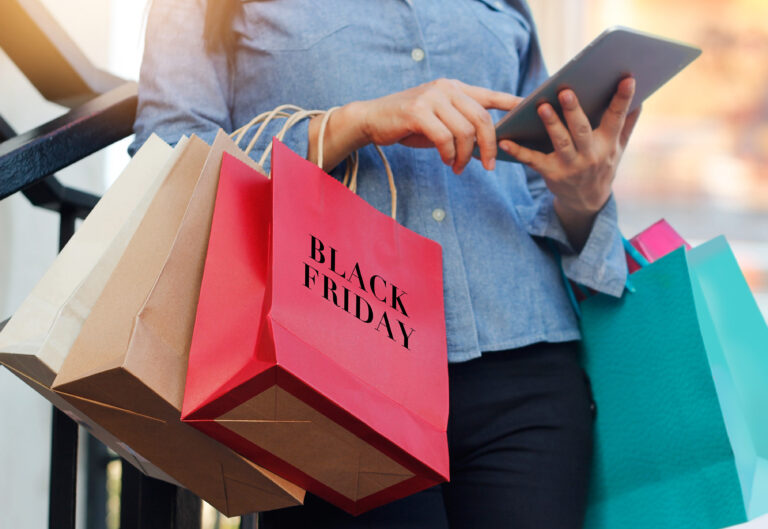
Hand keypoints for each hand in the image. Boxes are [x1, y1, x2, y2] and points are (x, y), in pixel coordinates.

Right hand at [308, 79, 520, 173]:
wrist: (372, 119)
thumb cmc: (408, 124)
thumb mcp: (439, 121)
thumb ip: (462, 126)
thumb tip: (488, 146)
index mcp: (455, 88)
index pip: (490, 96)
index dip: (512, 105)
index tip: (530, 114)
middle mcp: (446, 88)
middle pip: (482, 119)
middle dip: (489, 146)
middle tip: (488, 166)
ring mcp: (431, 98)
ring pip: (465, 131)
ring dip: (464, 155)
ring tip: (457, 167)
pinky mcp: (417, 112)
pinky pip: (444, 138)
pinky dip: (449, 154)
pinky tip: (446, 161)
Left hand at [498, 77, 640, 247]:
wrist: (587, 201)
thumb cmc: (602, 164)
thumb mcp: (618, 147)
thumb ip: (627, 123)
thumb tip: (640, 97)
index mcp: (608, 143)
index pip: (617, 118)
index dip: (622, 99)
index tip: (627, 78)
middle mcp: (591, 155)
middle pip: (581, 130)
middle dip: (573, 111)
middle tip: (565, 91)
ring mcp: (570, 166)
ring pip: (560, 143)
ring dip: (550, 124)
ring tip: (541, 106)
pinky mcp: (551, 173)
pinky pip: (533, 161)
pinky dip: (518, 151)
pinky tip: (505, 141)